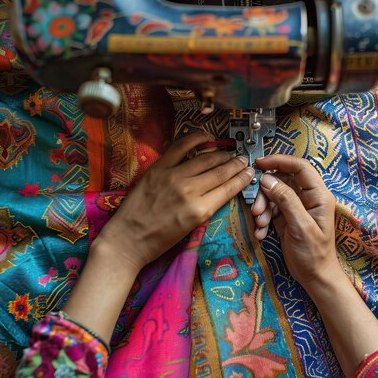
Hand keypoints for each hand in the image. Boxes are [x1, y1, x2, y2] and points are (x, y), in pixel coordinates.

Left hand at [95, 132, 253, 271]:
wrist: (128, 240)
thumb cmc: (160, 241)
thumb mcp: (191, 229)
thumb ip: (206, 207)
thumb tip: (221, 189)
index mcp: (200, 210)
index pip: (228, 189)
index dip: (242, 179)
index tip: (250, 172)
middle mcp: (190, 191)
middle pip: (220, 172)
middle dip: (235, 165)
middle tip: (244, 160)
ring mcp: (173, 176)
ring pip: (205, 159)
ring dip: (221, 154)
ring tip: (231, 152)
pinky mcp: (158, 168)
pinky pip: (180, 147)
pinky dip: (195, 139)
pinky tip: (207, 136)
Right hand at [253, 156, 377, 377]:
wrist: (315, 278)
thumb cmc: (313, 254)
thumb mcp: (300, 226)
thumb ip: (286, 200)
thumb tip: (267, 179)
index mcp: (318, 195)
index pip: (300, 167)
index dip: (280, 161)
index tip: (259, 164)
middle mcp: (307, 197)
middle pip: (282, 181)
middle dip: (265, 193)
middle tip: (255, 210)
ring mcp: (296, 207)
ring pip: (273, 195)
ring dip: (262, 208)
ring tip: (259, 225)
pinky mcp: (286, 218)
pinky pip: (270, 210)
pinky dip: (263, 219)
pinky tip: (261, 234)